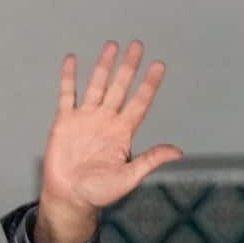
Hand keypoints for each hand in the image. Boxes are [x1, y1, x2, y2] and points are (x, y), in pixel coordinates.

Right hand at [35, 40, 182, 242]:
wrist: (70, 197)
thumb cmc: (99, 192)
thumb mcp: (129, 177)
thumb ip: (150, 160)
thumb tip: (178, 152)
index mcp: (122, 133)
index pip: (140, 103)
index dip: (149, 84)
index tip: (158, 65)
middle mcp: (106, 121)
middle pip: (120, 87)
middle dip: (128, 67)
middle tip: (138, 45)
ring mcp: (85, 118)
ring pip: (96, 85)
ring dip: (104, 65)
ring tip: (112, 45)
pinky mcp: (65, 121)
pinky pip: (67, 95)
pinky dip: (68, 78)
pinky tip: (72, 60)